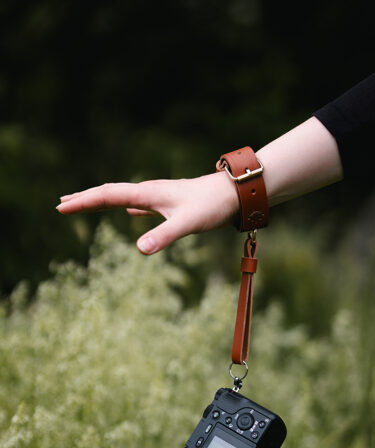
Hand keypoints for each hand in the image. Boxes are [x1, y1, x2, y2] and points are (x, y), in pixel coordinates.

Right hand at [57, 172, 238, 253]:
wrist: (234, 194)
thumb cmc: (211, 206)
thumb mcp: (187, 223)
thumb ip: (164, 236)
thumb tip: (140, 250)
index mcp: (147, 193)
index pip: (106, 196)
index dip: (83, 201)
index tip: (60, 206)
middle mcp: (149, 192)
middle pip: (109, 193)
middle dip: (85, 199)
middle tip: (60, 203)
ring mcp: (159, 197)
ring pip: (123, 197)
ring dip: (102, 201)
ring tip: (85, 204)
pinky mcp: (170, 203)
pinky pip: (141, 204)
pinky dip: (127, 207)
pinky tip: (131, 212)